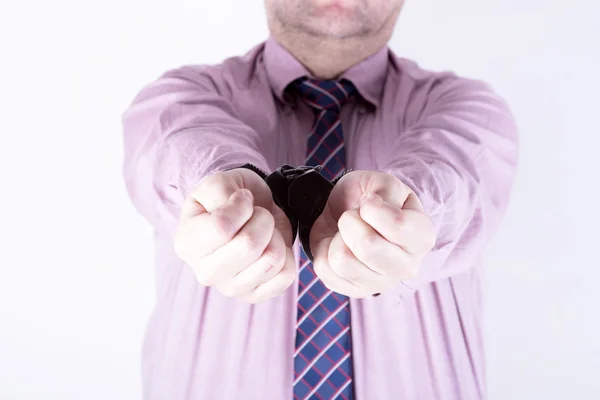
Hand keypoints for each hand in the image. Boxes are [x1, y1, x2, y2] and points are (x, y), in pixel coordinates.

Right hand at [174, 168, 295, 302]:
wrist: (244, 213)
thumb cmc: (227, 199)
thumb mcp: (216, 183)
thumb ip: (221, 191)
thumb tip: (242, 206)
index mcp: (188, 244)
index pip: (222, 228)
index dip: (241, 206)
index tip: (241, 198)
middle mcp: (205, 273)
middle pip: (249, 245)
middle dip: (262, 219)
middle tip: (257, 214)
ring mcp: (231, 289)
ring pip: (272, 260)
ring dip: (275, 236)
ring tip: (264, 230)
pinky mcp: (256, 295)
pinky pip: (286, 276)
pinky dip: (287, 254)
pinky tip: (272, 246)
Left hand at [310, 171, 435, 297]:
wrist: (347, 211)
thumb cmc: (369, 198)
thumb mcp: (382, 182)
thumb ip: (385, 191)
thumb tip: (370, 207)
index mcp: (421, 237)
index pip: (398, 226)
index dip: (372, 208)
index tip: (368, 201)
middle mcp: (407, 266)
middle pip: (368, 247)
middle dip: (350, 221)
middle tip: (351, 215)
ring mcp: (380, 284)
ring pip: (342, 261)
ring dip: (336, 238)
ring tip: (345, 232)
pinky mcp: (354, 291)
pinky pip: (324, 270)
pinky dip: (323, 250)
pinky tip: (337, 245)